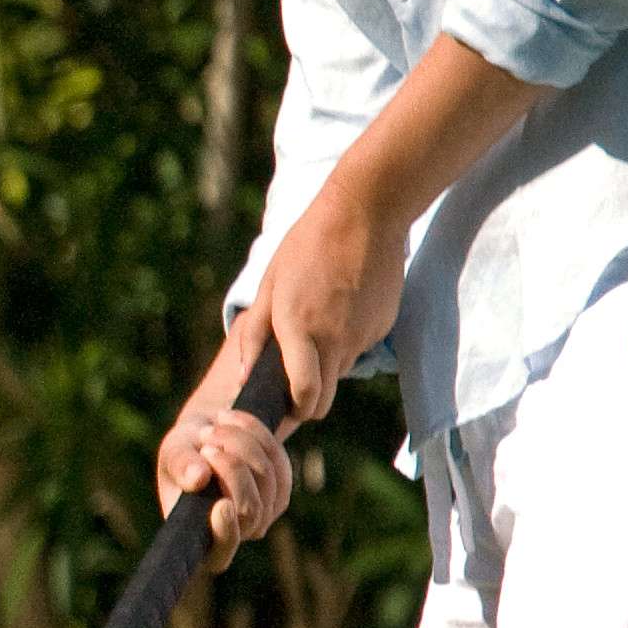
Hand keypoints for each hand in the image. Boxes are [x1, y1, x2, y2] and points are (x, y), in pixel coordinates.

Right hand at [156, 310, 289, 551]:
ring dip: (243, 442)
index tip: (222, 505)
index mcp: (198, 536)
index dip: (225, 534)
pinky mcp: (279, 495)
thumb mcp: (174, 452)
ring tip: (218, 422)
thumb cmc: (184, 452)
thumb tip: (197, 479)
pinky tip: (237, 421)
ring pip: (267, 481)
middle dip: (231, 466)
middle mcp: (233, 534)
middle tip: (206, 435)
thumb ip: (180, 465)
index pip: (219, 553)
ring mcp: (260, 517)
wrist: (207, 436)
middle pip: (248, 509)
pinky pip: (279, 464)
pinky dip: (259, 436)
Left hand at [248, 179, 404, 426]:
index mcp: (299, 330)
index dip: (295, 412)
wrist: (364, 215)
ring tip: (316, 323)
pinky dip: (347, 340)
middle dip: (308, 398)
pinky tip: (341, 306)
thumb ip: (255, 334)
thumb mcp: (269, 285)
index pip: (305, 397)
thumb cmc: (306, 246)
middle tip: (293, 379)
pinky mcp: (384, 326)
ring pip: (340, 371)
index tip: (285, 409)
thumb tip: (243, 376)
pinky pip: (359, 347)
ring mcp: (363, 335)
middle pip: (324, 398)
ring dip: (326, 363)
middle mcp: (334, 340)